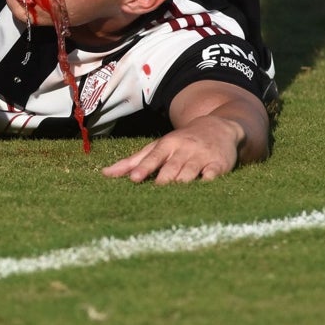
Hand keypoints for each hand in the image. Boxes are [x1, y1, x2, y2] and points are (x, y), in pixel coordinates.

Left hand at [101, 114, 244, 183]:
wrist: (218, 127)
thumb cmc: (180, 142)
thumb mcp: (158, 146)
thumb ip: (133, 161)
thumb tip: (105, 174)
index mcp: (166, 145)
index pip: (153, 158)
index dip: (144, 168)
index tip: (134, 179)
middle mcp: (183, 150)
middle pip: (171, 168)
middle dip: (163, 180)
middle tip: (154, 193)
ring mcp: (201, 157)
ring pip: (189, 173)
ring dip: (182, 183)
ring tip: (173, 197)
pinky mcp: (219, 165)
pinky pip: (212, 175)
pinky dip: (207, 181)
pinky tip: (202, 188)